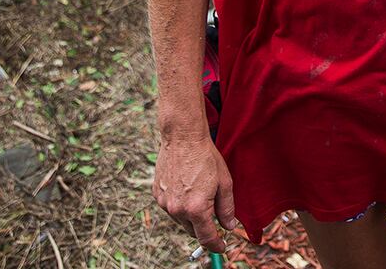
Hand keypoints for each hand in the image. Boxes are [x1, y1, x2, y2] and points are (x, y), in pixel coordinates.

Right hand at [154, 132, 237, 252]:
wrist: (182, 138)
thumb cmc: (206, 157)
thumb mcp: (224, 183)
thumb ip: (227, 208)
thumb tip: (229, 226)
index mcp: (196, 208)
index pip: (206, 237)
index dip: (216, 245)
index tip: (222, 248)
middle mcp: (177, 209)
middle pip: (193, 231)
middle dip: (205, 229)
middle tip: (216, 220)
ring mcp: (165, 203)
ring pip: (181, 220)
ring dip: (192, 216)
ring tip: (200, 195)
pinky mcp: (157, 195)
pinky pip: (171, 208)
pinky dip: (180, 205)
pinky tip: (187, 189)